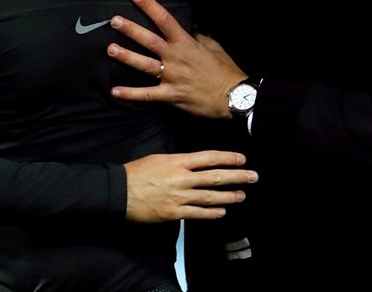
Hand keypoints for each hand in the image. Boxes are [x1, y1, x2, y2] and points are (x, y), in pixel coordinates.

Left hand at [110, 0, 245, 118]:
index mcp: (186, 43)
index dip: (149, 6)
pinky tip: (114, 91)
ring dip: (126, 56)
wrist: (233, 96)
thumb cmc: (224, 70)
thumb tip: (191, 26)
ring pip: (144, 64)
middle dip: (130, 29)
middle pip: (149, 40)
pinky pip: (147, 94)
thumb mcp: (214, 46)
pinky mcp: (170, 95)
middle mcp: (175, 57)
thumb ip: (198, 36)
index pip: (165, 20)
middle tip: (114, 21)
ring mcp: (171, 76)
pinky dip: (130, 94)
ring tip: (110, 49)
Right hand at [124, 151, 257, 222]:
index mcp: (178, 161)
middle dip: (237, 176)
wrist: (119, 191)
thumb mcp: (158, 158)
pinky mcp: (173, 213)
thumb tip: (194, 164)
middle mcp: (182, 178)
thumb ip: (178, 162)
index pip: (209, 158)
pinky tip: (222, 212)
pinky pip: (197, 213)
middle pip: (215, 176)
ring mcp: (179, 196)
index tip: (242, 159)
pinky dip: (212, 213)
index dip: (227, 158)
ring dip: (229, 196)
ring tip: (242, 195)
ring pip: (210, 196)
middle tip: (253, 177)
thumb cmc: (136, 172)